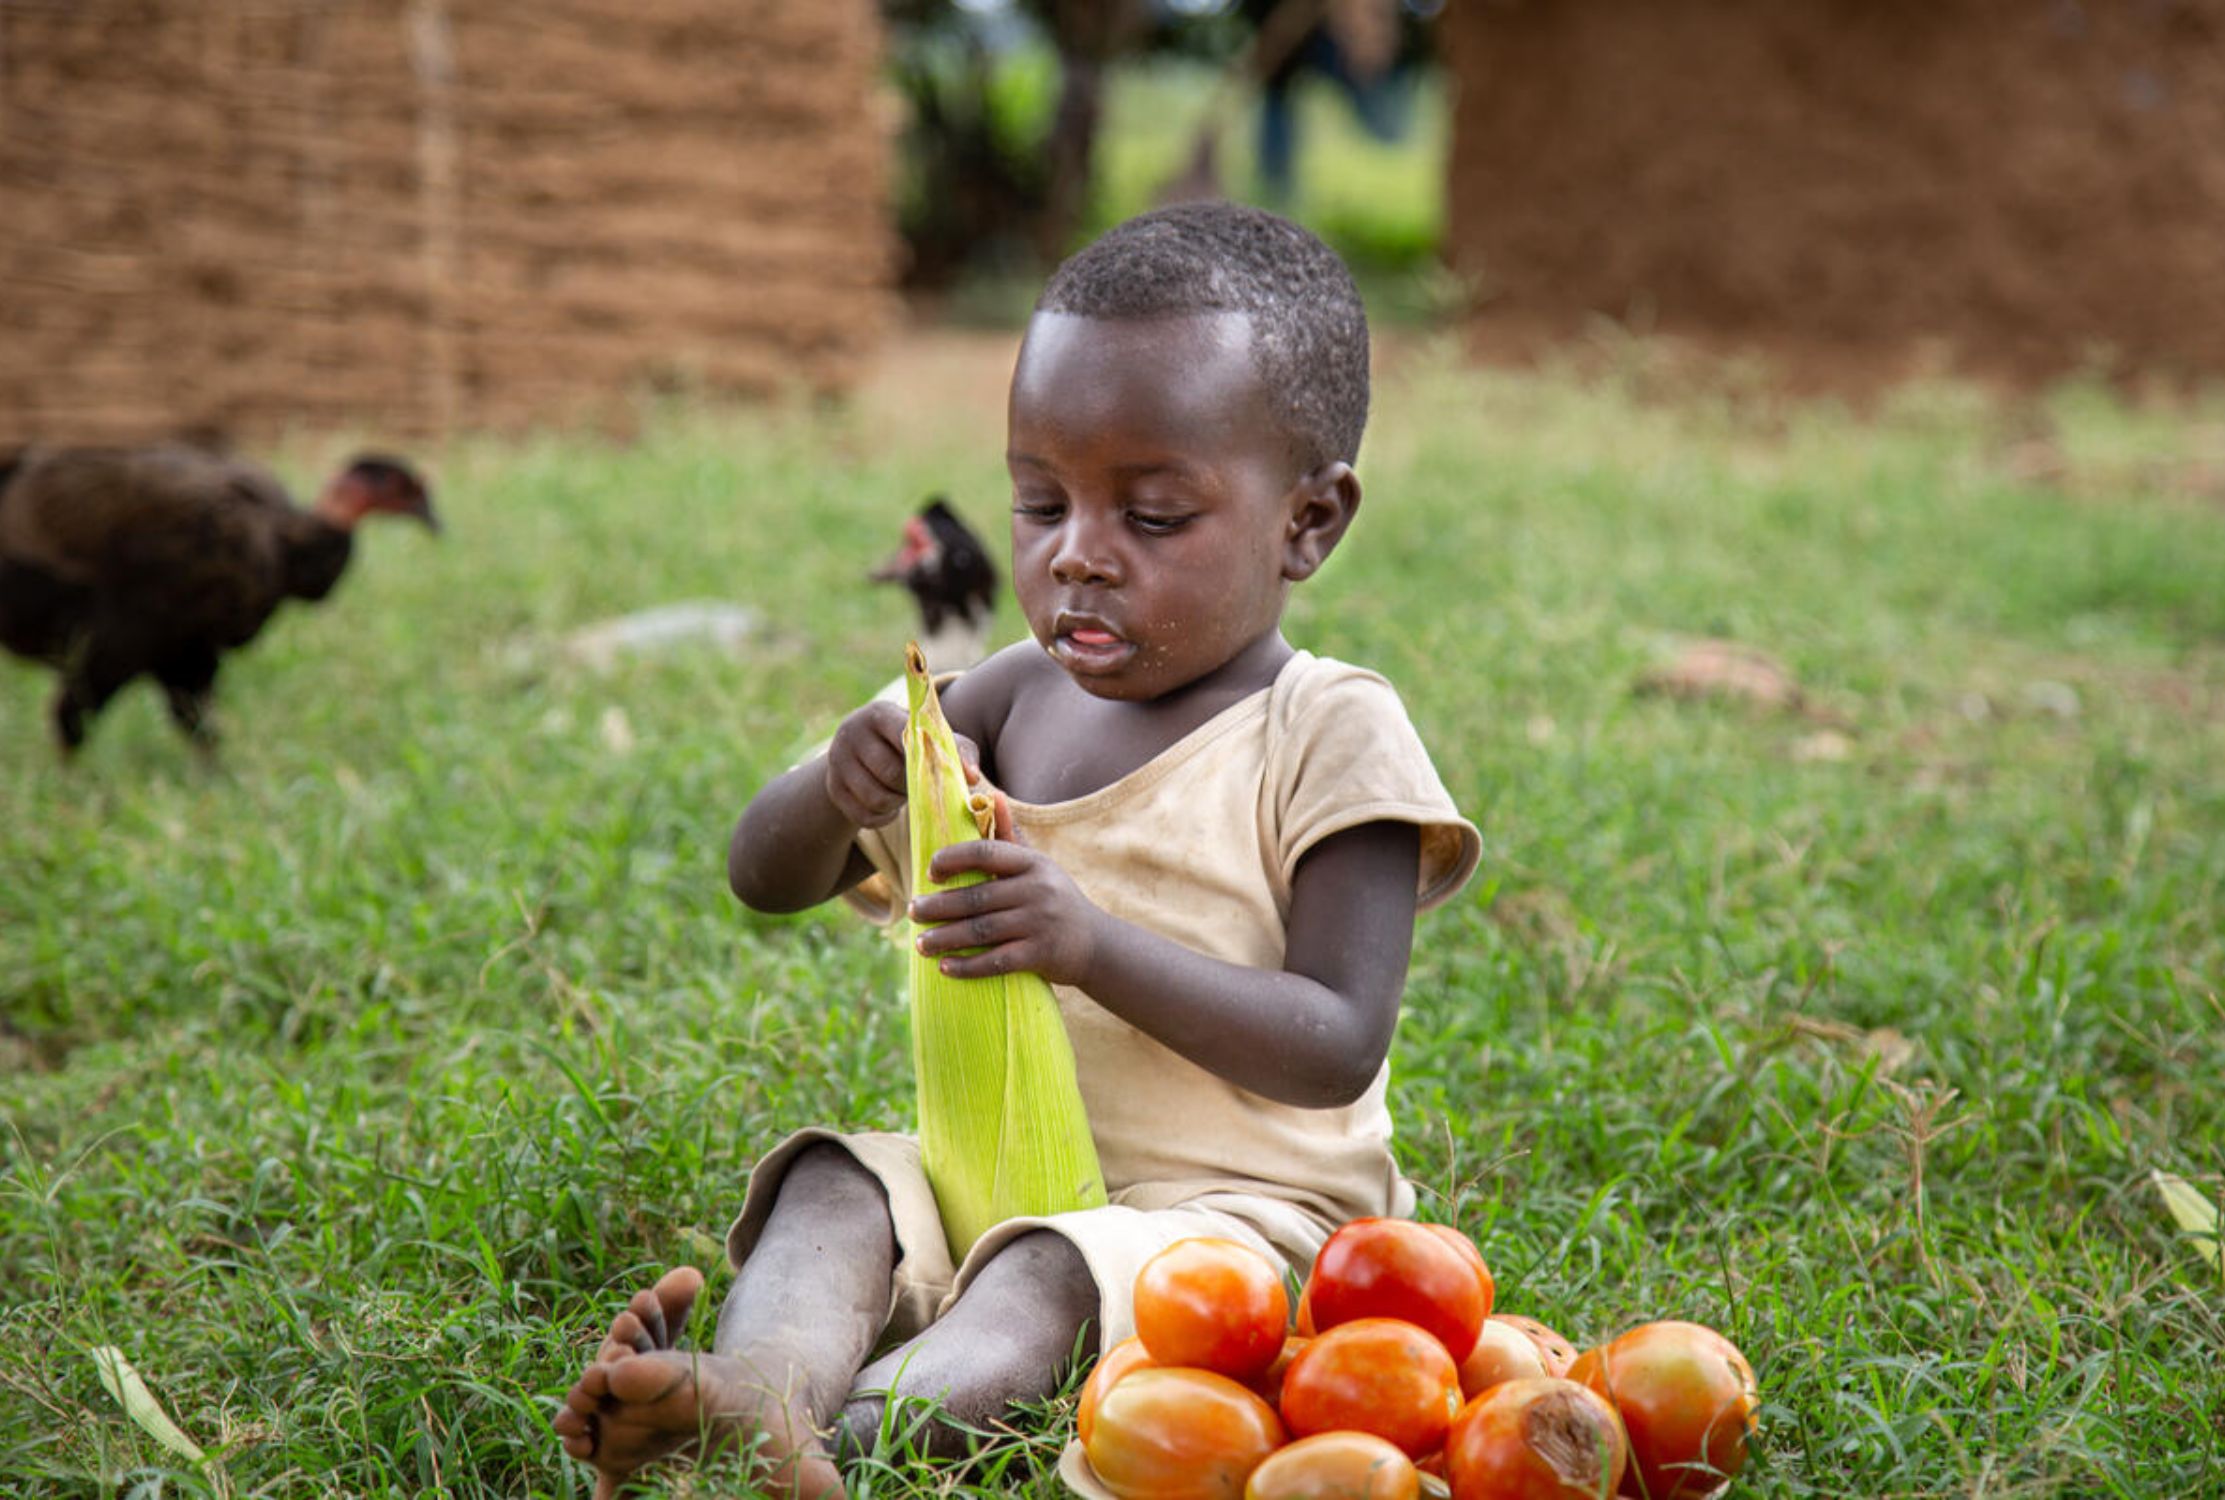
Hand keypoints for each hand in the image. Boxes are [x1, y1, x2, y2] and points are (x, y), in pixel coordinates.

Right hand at [823, 701, 979, 828]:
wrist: (862, 752)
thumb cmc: (908, 743)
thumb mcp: (931, 738)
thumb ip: (957, 750)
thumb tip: (973, 776)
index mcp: (879, 713)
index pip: (903, 735)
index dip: (921, 757)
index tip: (931, 769)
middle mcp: (852, 732)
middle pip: (890, 772)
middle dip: (910, 785)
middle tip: (916, 784)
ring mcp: (837, 761)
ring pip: (875, 797)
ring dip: (896, 803)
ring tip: (903, 794)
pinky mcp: (833, 788)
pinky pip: (863, 816)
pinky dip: (882, 818)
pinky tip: (888, 806)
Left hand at [909, 825, 1102, 987]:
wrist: (1096, 945)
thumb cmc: (1056, 900)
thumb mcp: (1039, 866)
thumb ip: (1012, 835)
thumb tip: (993, 794)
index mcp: (1032, 864)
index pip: (985, 853)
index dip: (952, 859)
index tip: (930, 871)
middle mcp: (1037, 890)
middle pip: (976, 897)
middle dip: (938, 906)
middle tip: (912, 910)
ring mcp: (1039, 924)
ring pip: (981, 931)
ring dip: (945, 938)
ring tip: (920, 944)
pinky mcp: (1040, 955)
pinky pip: (996, 961)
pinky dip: (968, 966)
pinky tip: (945, 966)